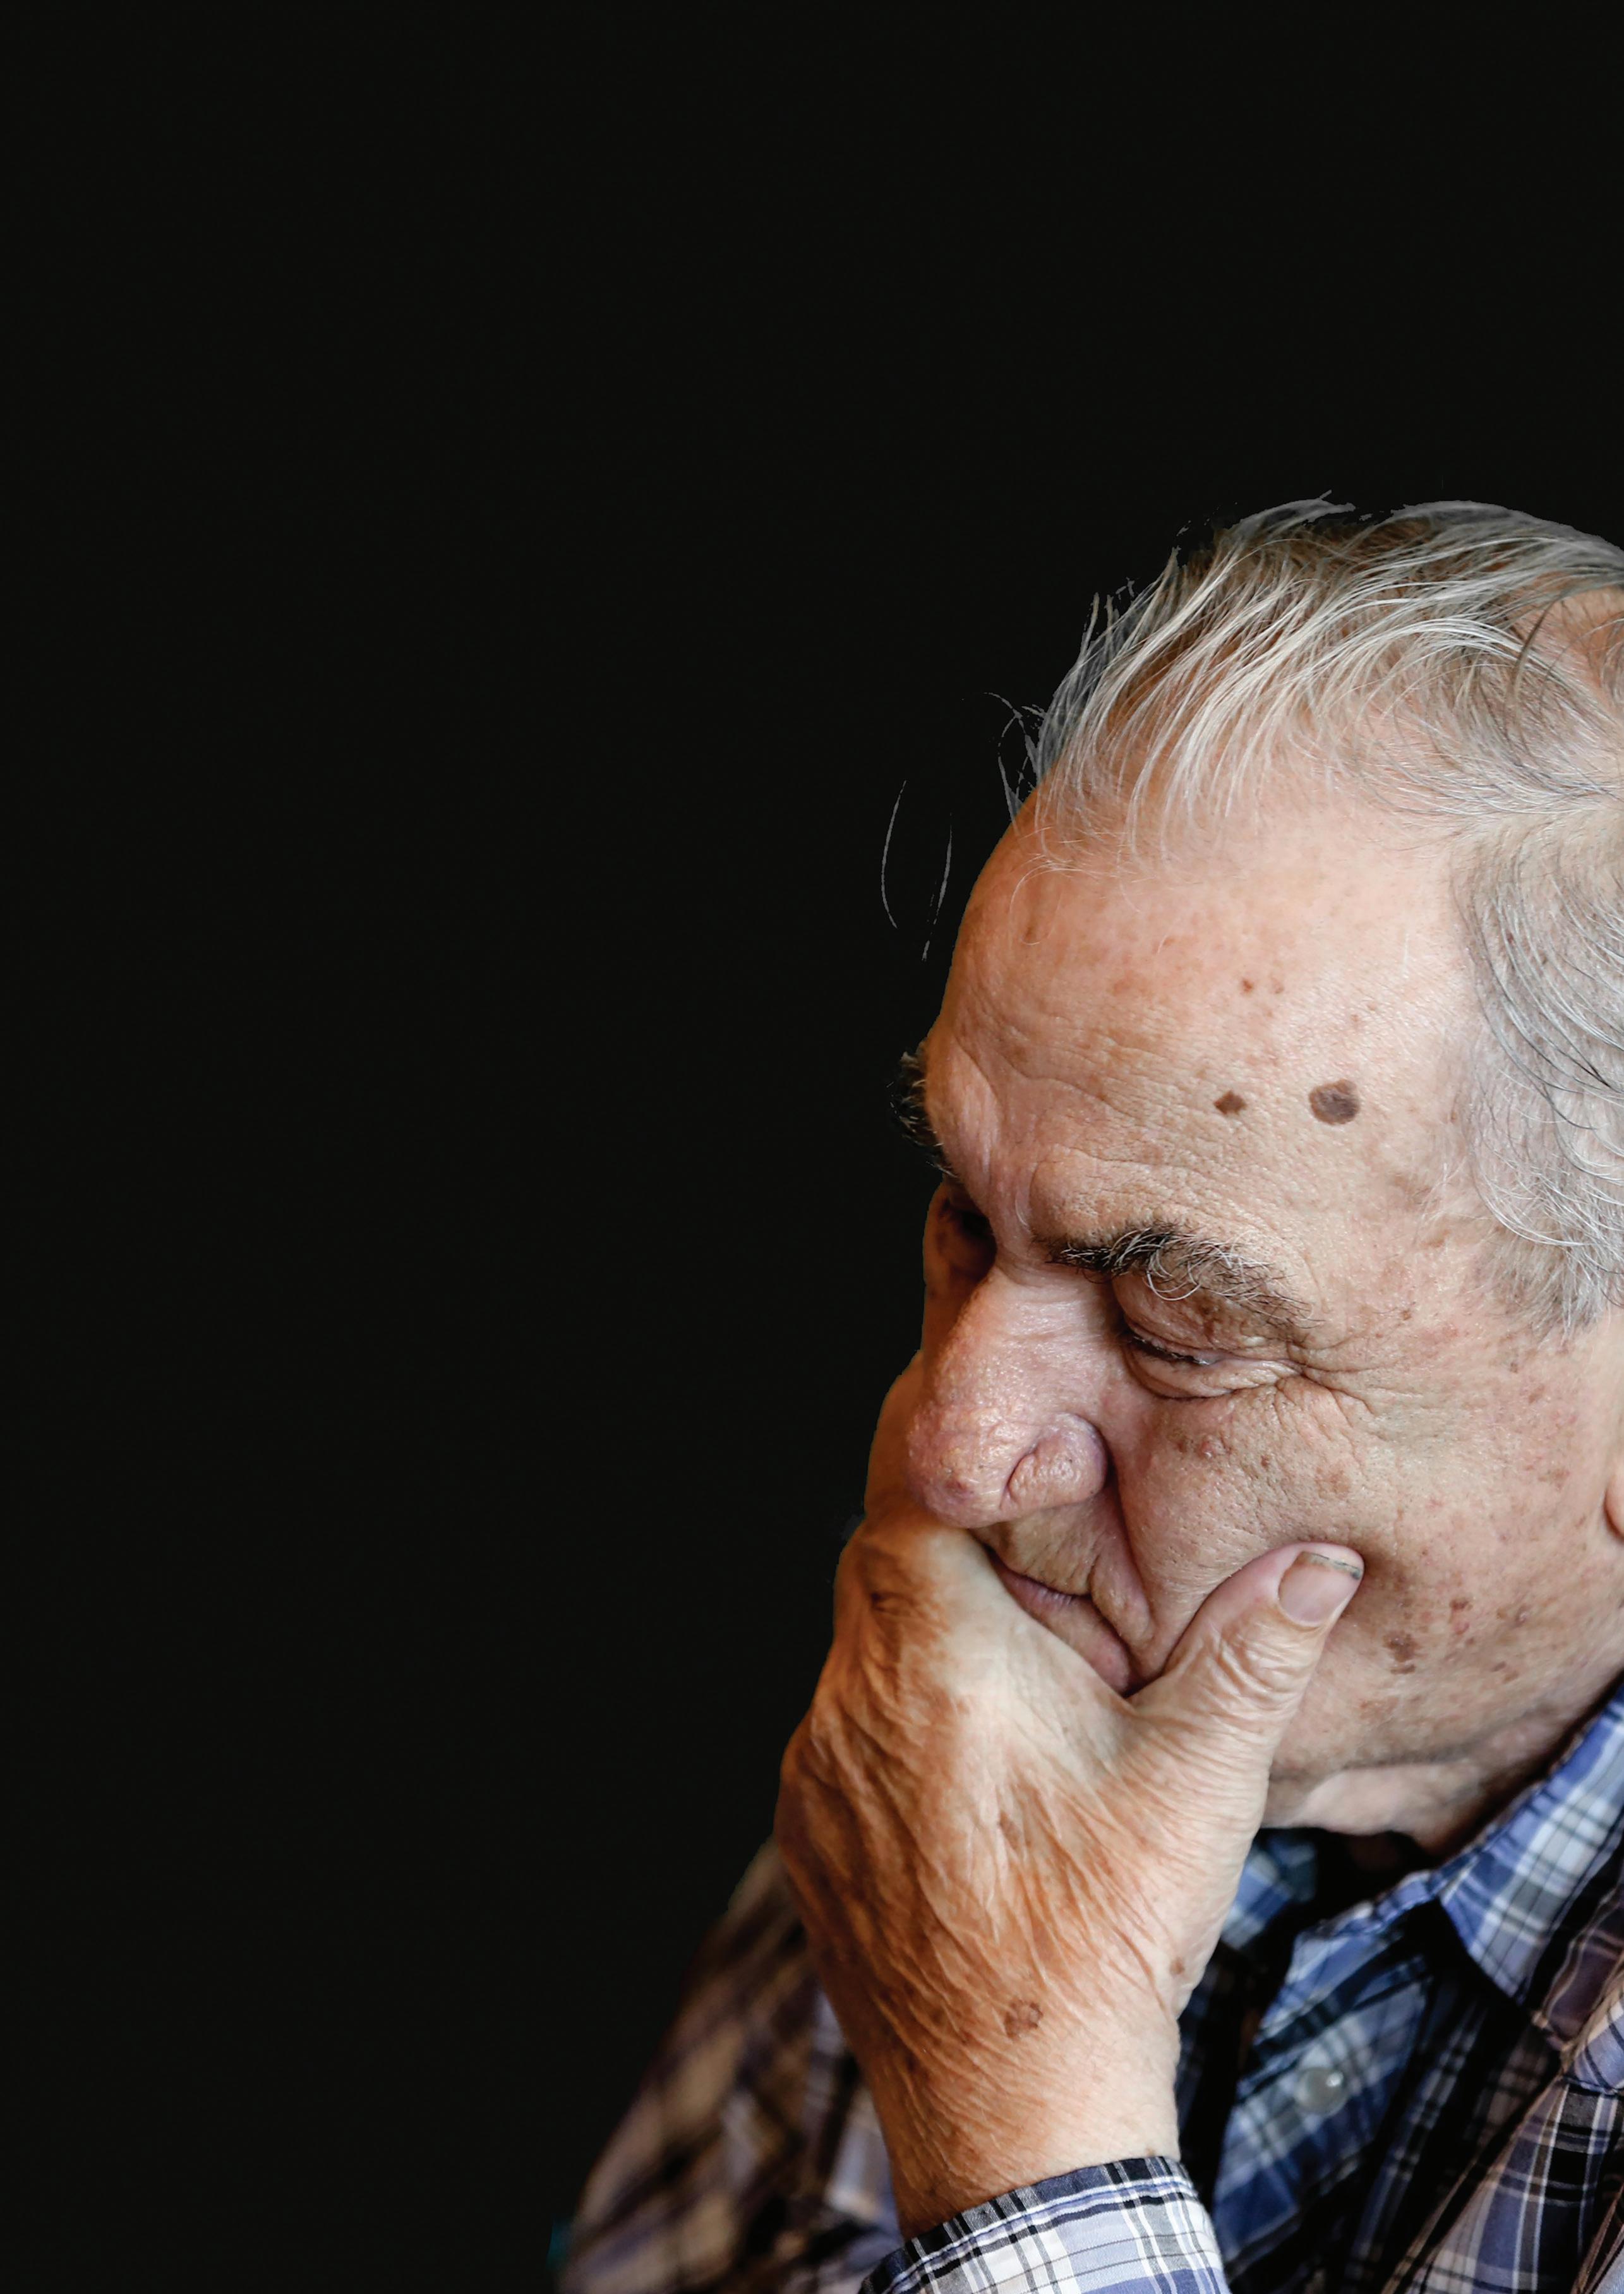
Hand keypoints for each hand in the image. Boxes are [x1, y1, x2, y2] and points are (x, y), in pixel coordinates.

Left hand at [774, 1361, 1361, 2236]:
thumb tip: (1317, 1563)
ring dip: (924, 1656)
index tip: (1016, 1486)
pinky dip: (894, 1735)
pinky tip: (969, 1782)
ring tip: (1013, 1699)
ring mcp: (815, 1773)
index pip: (906, 1500)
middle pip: (876, 1571)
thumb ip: (1253, 1653)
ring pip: (856, 1659)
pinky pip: (840, 1742)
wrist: (1013, 2103)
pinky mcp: (807, 1837)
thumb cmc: (1103, 1931)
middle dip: (951, 1561)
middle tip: (1033, 1587)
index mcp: (935, 1657)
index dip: (957, 1474)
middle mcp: (851, 1702)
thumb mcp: (1198, 1780)